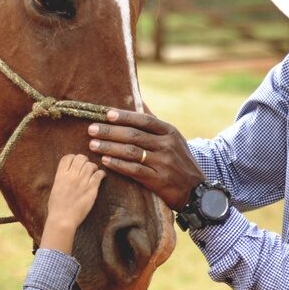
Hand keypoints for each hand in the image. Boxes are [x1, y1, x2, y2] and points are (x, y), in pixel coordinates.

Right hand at [40, 154, 105, 254]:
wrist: (62, 220)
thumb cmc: (57, 208)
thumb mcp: (55, 189)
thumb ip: (61, 179)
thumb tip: (66, 175)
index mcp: (60, 176)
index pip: (67, 157)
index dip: (73, 158)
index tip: (76, 163)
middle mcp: (71, 176)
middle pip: (80, 158)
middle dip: (84, 160)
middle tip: (86, 167)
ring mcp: (82, 182)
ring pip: (90, 165)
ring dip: (93, 167)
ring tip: (94, 172)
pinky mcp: (91, 189)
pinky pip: (99, 174)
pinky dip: (101, 174)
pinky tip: (102, 177)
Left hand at [87, 110, 204, 210]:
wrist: (196, 189)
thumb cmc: (179, 160)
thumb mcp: (173, 137)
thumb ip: (154, 121)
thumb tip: (138, 100)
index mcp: (169, 132)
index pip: (143, 120)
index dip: (124, 116)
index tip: (106, 114)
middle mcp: (166, 145)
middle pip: (134, 135)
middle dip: (110, 131)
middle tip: (92, 129)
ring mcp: (162, 163)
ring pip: (131, 152)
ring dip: (110, 148)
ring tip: (93, 145)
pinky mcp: (158, 180)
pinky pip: (134, 171)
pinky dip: (118, 165)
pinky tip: (105, 162)